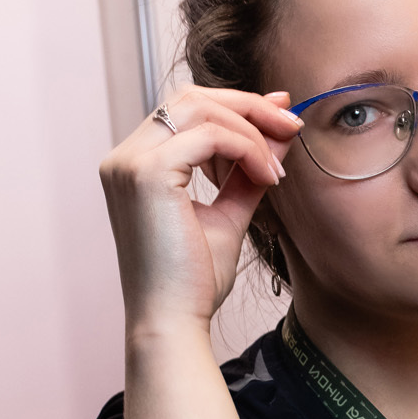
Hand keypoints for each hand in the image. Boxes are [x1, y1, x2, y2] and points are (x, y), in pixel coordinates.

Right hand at [99, 86, 303, 333]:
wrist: (172, 321)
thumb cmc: (193, 282)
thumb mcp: (227, 215)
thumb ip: (247, 173)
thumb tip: (278, 132)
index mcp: (136, 164)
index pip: (187, 109)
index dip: (238, 106)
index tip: (282, 115)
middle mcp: (124, 157)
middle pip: (192, 97)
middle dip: (250, 106)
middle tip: (293, 124)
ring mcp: (130, 162)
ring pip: (201, 108)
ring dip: (252, 130)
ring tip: (279, 168)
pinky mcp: (147, 173)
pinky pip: (209, 136)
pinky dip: (247, 149)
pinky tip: (269, 178)